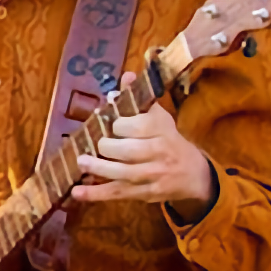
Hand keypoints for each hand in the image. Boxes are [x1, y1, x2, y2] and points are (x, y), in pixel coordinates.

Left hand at [72, 73, 216, 222]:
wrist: (194, 174)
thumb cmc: (169, 141)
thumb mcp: (159, 118)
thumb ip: (139, 98)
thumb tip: (126, 76)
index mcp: (162, 131)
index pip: (137, 126)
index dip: (120, 125)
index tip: (109, 122)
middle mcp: (158, 153)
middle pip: (129, 151)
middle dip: (108, 147)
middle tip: (96, 143)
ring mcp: (152, 175)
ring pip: (123, 173)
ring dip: (99, 169)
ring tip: (81, 162)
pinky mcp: (144, 193)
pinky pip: (118, 194)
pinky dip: (96, 194)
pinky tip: (76, 192)